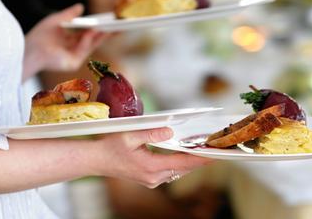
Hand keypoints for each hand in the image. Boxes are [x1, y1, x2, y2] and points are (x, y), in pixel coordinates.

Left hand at [23, 4, 107, 78]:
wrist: (30, 50)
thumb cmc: (39, 35)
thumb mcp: (56, 20)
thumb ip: (69, 14)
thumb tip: (81, 6)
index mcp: (67, 40)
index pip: (86, 33)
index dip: (98, 27)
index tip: (109, 21)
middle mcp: (72, 49)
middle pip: (93, 40)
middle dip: (106, 33)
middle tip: (119, 24)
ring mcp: (74, 56)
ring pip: (92, 44)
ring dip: (102, 35)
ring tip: (111, 24)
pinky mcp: (73, 63)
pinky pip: (85, 49)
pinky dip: (90, 39)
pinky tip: (95, 29)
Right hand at [93, 128, 212, 187]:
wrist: (96, 161)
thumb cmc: (110, 146)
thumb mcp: (130, 135)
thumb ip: (151, 133)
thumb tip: (170, 131)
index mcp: (151, 166)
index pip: (183, 162)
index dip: (200, 158)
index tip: (214, 154)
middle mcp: (154, 177)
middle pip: (184, 168)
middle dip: (199, 160)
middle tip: (215, 150)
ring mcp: (152, 181)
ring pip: (178, 171)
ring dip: (190, 162)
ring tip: (204, 152)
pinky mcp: (149, 180)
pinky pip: (171, 173)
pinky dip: (180, 164)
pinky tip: (185, 156)